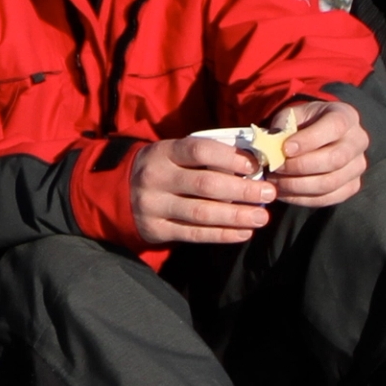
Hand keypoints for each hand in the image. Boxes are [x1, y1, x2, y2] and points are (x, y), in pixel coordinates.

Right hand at [131, 129, 275, 246]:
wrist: (117, 192)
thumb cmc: (161, 169)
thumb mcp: (173, 153)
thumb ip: (205, 157)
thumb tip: (251, 163)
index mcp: (164, 152)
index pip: (199, 150)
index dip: (229, 157)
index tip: (255, 165)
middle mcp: (157, 177)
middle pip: (205, 184)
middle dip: (242, 190)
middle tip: (268, 194)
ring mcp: (154, 205)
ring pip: (201, 213)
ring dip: (236, 216)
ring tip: (261, 217)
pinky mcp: (156, 229)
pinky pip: (193, 234)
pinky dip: (221, 234)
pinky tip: (243, 233)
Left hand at [260, 98, 369, 209]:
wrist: (316, 135)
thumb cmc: (303, 123)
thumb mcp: (291, 116)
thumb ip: (282, 127)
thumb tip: (271, 147)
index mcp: (346, 116)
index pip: (335, 127)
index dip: (309, 140)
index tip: (285, 149)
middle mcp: (358, 141)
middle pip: (335, 159)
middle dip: (301, 166)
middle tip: (276, 167)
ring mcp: (358, 166)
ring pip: (331, 182)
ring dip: (298, 185)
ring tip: (275, 181)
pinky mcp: (352, 186)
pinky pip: (328, 198)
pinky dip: (302, 198)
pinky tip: (284, 192)